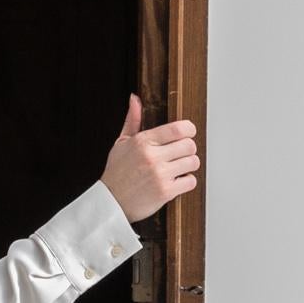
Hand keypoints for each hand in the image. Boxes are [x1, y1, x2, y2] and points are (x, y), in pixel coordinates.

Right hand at [102, 95, 198, 222]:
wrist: (110, 203)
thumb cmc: (116, 173)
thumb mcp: (121, 144)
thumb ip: (132, 121)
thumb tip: (135, 99)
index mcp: (142, 142)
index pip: (178, 128)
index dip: (188, 130)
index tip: (187, 134)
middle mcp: (152, 157)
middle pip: (189, 145)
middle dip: (188, 149)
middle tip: (180, 154)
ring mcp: (159, 175)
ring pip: (193, 162)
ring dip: (188, 165)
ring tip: (178, 168)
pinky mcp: (165, 192)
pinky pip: (191, 181)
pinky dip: (186, 182)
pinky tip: (176, 181)